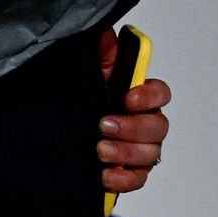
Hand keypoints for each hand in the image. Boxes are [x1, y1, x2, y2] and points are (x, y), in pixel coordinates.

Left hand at [97, 28, 169, 191]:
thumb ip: (100, 57)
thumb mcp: (86, 76)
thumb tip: (106, 36)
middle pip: (158, 127)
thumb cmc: (81, 101)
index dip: (149, 96)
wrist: (58, 135)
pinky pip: (137, 180)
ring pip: (150, 154)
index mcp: (138, 97)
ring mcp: (140, 150)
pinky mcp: (130, 173)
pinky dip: (123, 180)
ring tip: (101, 151)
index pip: (159, 93)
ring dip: (126, 153)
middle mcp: (145, 123)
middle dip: (133, 127)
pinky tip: (105, 175)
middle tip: (105, 125)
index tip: (128, 98)